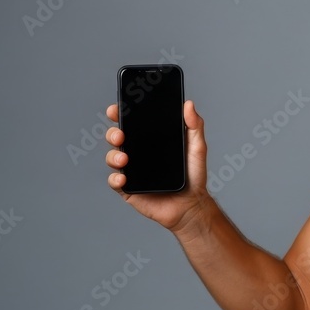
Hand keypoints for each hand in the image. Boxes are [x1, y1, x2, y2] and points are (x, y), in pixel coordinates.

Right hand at [105, 100, 211, 232]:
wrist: (191, 205)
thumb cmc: (194, 176)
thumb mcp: (197, 148)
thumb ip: (194, 126)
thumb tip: (188, 104)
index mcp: (150, 140)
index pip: (132, 123)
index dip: (120, 114)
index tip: (116, 109)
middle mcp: (138, 153)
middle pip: (117, 138)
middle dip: (113, 133)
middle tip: (120, 136)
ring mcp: (132, 171)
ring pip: (113, 158)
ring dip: (113, 156)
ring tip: (125, 159)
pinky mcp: (129, 189)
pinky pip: (115, 182)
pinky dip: (115, 179)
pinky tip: (123, 178)